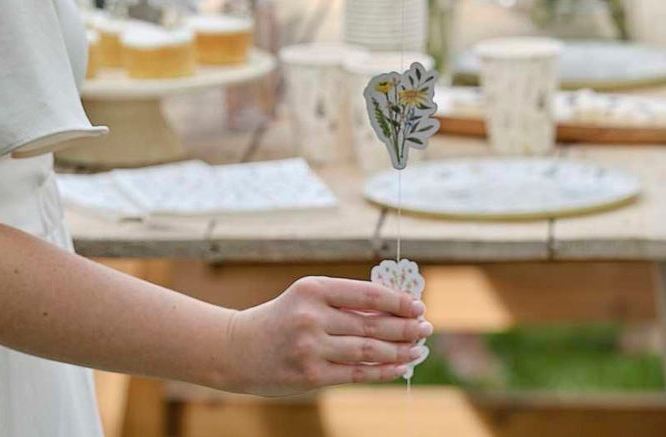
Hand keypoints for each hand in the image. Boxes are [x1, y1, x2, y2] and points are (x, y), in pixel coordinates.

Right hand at [224, 276, 429, 394]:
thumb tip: (393, 308)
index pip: (366, 294)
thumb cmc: (281, 319)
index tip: (418, 305)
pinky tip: (400, 368)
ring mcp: (311, 348)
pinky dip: (382, 371)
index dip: (397, 301)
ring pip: (368, 350)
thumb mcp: (307, 298)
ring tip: (418, 349)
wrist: (239, 349)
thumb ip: (343, 303)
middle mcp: (312, 317)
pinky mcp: (311, 376)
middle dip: (404, 327)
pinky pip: (356, 374)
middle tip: (426, 328)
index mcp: (313, 288)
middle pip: (371, 323)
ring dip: (399, 350)